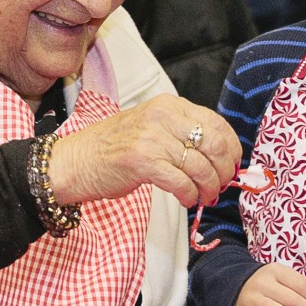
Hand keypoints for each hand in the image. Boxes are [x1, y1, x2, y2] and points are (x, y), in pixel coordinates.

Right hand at [47, 95, 240, 211]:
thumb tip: (219, 157)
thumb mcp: (150, 128)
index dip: (232, 149)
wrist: (74, 161)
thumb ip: (181, 134)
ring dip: (208, 188)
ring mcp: (151, 138)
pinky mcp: (142, 161)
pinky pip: (181, 182)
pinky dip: (189, 195)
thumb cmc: (111, 149)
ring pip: (201, 167)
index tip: (231, 166)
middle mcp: (162, 117)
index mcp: (168, 105)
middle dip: (224, 172)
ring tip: (202, 197)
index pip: (217, 124)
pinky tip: (186, 199)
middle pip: (215, 145)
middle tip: (219, 187)